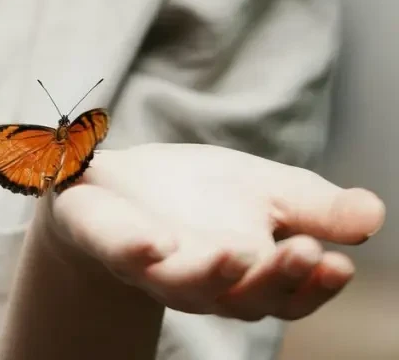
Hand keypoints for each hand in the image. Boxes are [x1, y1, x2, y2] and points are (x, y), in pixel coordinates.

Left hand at [41, 143, 386, 320]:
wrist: (116, 180)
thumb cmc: (194, 194)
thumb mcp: (265, 189)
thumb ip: (315, 207)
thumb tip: (373, 215)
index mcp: (245, 278)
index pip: (287, 296)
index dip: (313, 286)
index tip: (338, 262)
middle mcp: (200, 285)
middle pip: (243, 299)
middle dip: (275, 277)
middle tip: (305, 249)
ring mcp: (150, 268)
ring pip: (184, 287)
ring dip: (213, 274)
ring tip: (239, 252)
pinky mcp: (107, 241)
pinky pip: (120, 253)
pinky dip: (137, 251)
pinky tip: (157, 242)